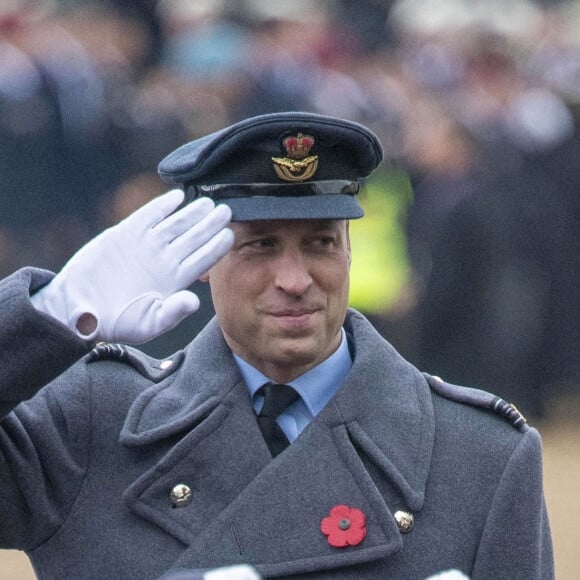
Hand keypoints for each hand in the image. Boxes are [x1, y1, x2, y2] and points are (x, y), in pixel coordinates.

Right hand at [32, 189, 233, 343]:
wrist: (79, 310)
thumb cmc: (116, 323)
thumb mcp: (147, 324)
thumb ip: (172, 313)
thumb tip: (195, 302)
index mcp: (174, 281)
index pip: (202, 260)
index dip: (216, 247)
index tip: (231, 235)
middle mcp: (164, 261)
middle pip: (194, 238)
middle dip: (211, 224)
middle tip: (228, 210)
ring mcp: (146, 246)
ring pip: (175, 224)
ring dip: (192, 213)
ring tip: (208, 202)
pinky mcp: (125, 234)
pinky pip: (148, 216)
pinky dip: (162, 206)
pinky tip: (177, 196)